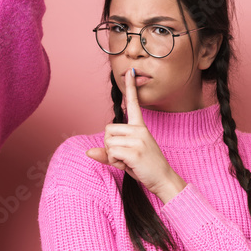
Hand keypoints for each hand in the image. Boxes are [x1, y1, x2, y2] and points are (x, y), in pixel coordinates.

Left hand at [86, 68, 185, 203]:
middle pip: (107, 130)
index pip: (133, 103)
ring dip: (112, 155)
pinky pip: (111, 152)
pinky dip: (115, 161)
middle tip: (125, 156)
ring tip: (128, 161)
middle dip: (110, 145)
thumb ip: (108, 153)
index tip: (129, 71)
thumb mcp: (125, 157)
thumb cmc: (145, 168)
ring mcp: (138, 139)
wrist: (163, 179)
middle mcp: (139, 129)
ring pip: (107, 142)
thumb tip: (88, 152)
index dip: (130, 87)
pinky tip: (128, 165)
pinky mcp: (134, 150)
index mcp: (140, 127)